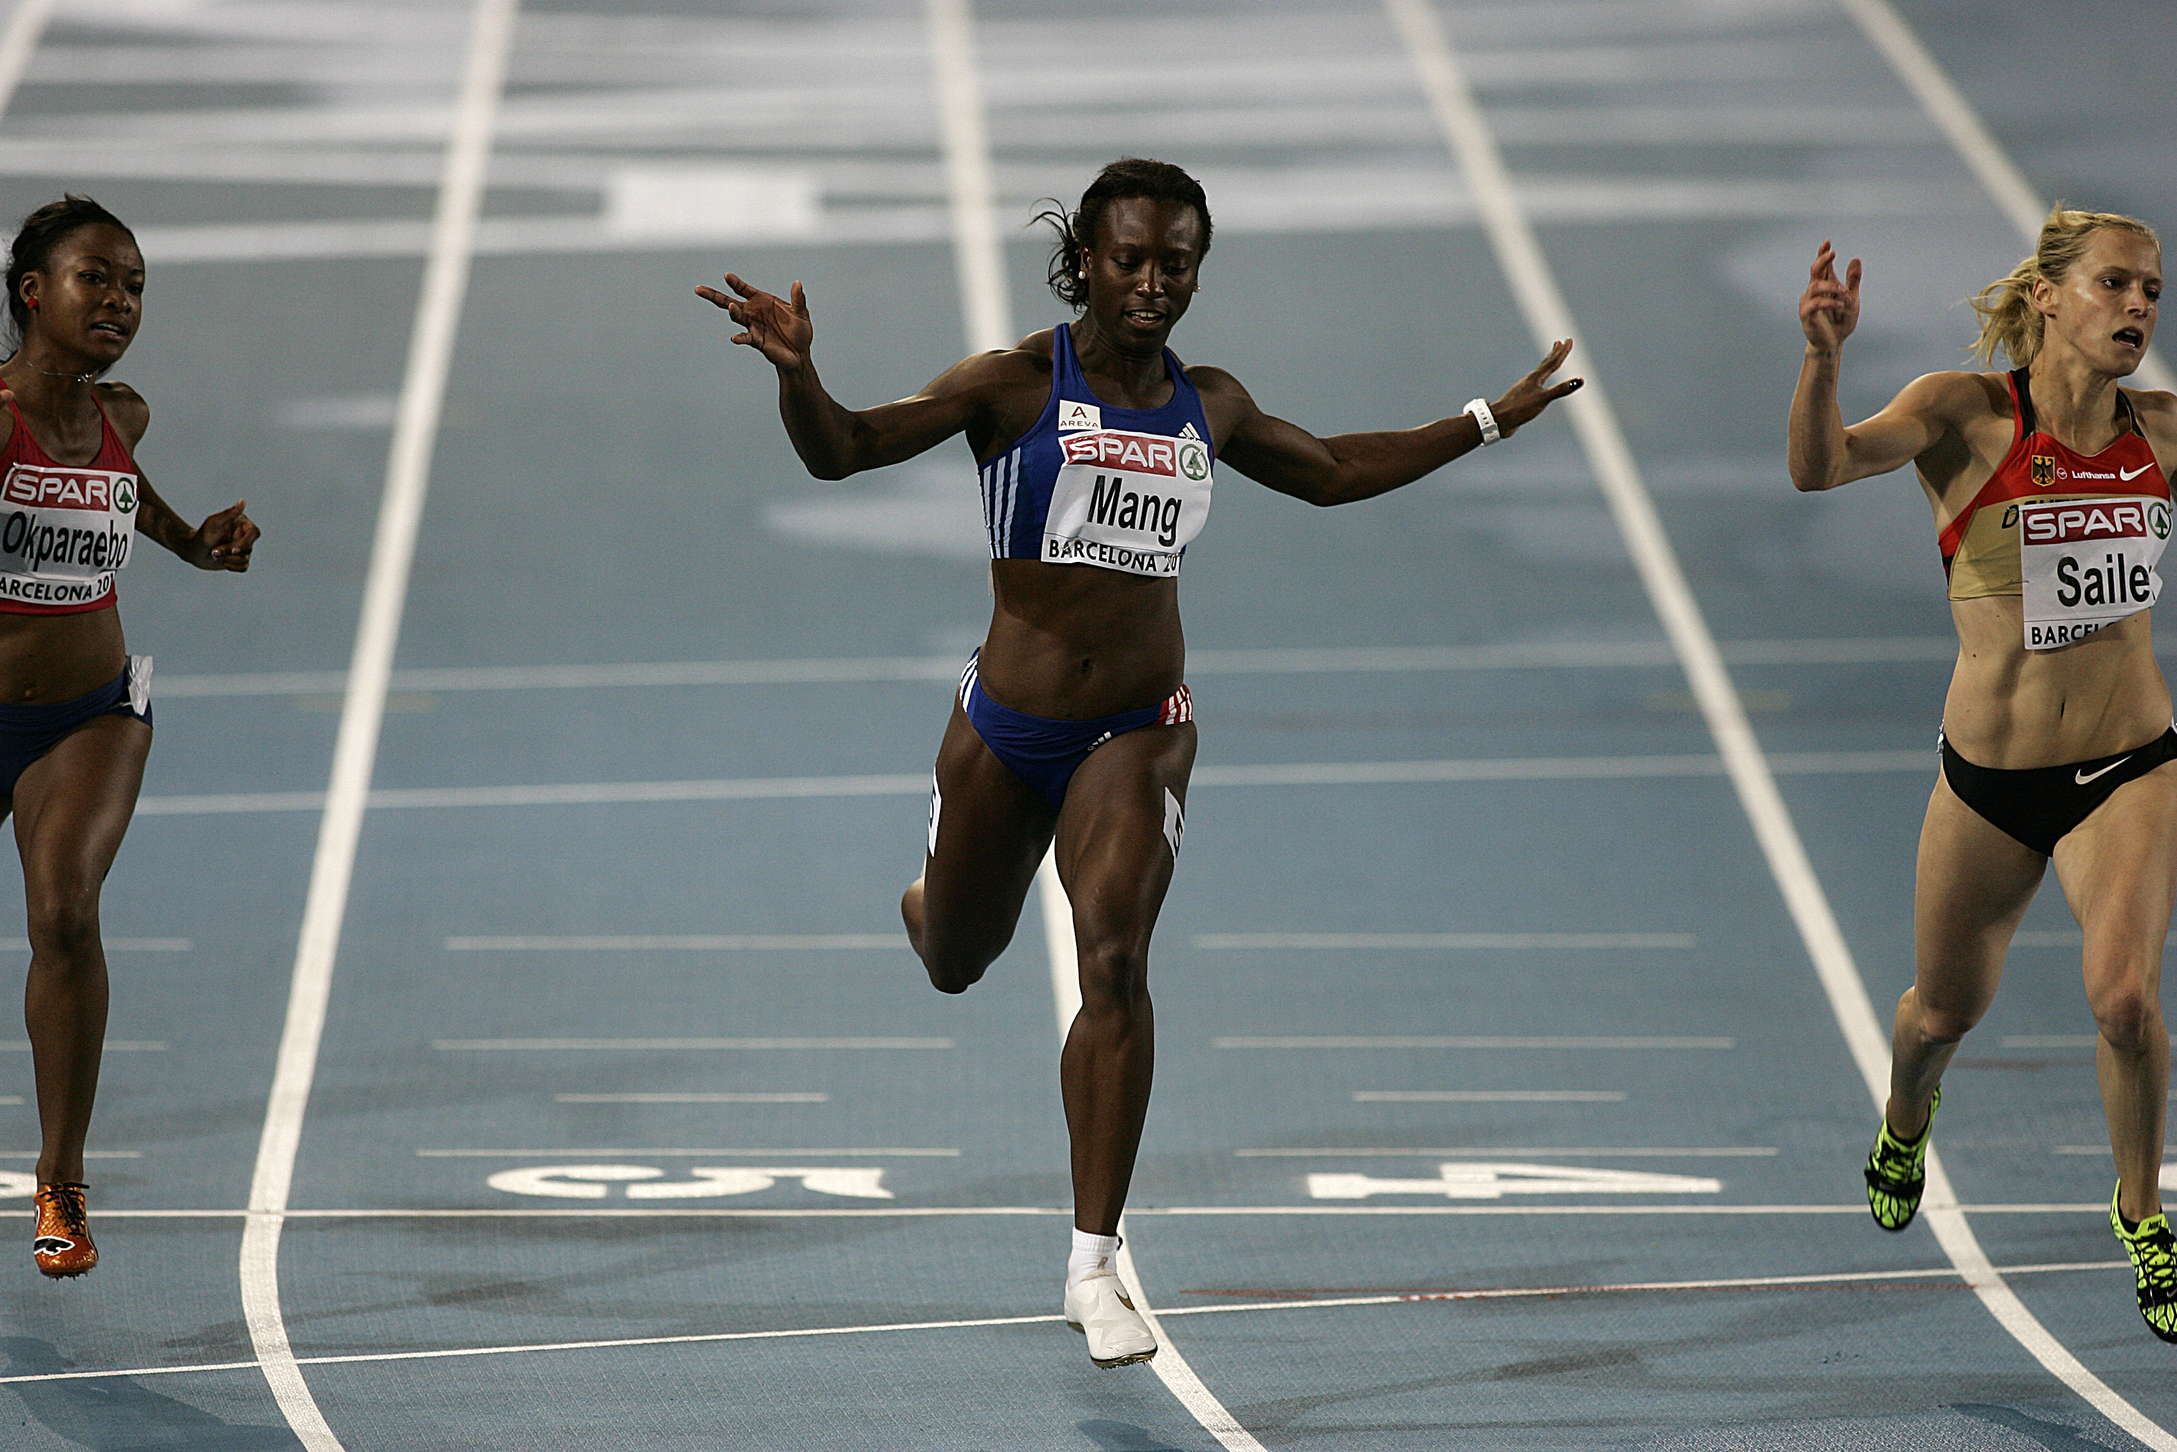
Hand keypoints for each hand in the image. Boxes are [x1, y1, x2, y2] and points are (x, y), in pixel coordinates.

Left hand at [190, 499, 257, 571]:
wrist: (193, 551)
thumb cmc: (202, 534)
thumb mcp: (214, 523)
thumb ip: (229, 513)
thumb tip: (242, 502)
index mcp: (242, 525)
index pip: (254, 533)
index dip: (246, 542)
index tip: (234, 549)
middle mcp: (245, 536)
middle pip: (249, 548)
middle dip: (230, 551)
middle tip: (215, 552)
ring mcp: (244, 549)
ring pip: (245, 559)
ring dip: (228, 559)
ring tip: (215, 555)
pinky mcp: (240, 560)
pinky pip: (243, 567)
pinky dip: (231, 566)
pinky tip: (221, 561)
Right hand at [695, 272, 812, 371]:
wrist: (800, 355)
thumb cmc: (800, 332)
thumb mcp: (801, 314)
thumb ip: (798, 299)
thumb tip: (797, 283)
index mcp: (762, 301)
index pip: (744, 289)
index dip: (735, 283)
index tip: (727, 276)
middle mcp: (753, 312)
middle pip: (728, 301)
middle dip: (713, 295)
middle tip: (698, 289)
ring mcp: (752, 326)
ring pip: (736, 317)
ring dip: (733, 312)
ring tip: (731, 307)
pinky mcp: (756, 341)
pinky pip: (745, 338)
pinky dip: (739, 338)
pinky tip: (734, 338)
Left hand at [1491, 338, 1582, 438]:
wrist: (1499, 420)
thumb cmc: (1519, 409)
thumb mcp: (1543, 399)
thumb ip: (1561, 390)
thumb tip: (1580, 380)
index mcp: (1535, 378)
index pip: (1552, 362)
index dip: (1562, 352)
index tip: (1569, 340)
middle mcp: (1530, 380)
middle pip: (1545, 364)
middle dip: (1555, 353)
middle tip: (1560, 342)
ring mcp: (1525, 388)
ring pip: (1540, 373)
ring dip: (1547, 364)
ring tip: (1550, 359)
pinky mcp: (1522, 398)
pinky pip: (1535, 384)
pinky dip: (1541, 379)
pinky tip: (1539, 383)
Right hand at [1799, 240, 1859, 351]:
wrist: (1833, 343)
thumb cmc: (1840, 321)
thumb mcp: (1852, 298)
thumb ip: (1853, 281)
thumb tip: (1855, 259)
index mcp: (1824, 286)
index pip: (1822, 266)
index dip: (1823, 254)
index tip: (1828, 242)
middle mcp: (1813, 292)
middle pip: (1814, 271)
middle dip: (1822, 260)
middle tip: (1833, 253)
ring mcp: (1808, 303)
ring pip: (1815, 286)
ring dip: (1832, 288)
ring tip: (1845, 294)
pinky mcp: (1807, 316)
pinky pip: (1815, 304)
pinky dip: (1829, 302)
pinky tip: (1841, 305)